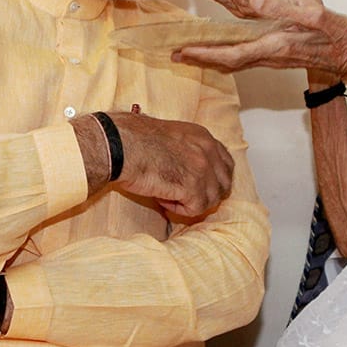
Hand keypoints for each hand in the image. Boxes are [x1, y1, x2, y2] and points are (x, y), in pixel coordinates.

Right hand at [75, 112, 234, 217]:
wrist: (121, 145)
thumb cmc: (134, 140)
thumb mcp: (170, 136)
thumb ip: (187, 150)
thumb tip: (189, 170)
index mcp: (202, 136)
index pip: (225, 163)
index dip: (214, 179)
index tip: (199, 186)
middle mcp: (208, 150)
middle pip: (225, 183)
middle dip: (207, 194)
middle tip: (185, 197)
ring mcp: (202, 168)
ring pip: (211, 200)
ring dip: (190, 202)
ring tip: (167, 195)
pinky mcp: (192, 186)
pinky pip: (195, 209)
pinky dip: (178, 210)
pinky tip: (162, 199)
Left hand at [177, 0, 346, 74]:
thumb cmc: (335, 34)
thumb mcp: (315, 12)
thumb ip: (282, 2)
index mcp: (273, 43)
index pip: (231, 52)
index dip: (206, 52)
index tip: (183, 51)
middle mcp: (265, 53)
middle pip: (223, 57)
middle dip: (198, 52)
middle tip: (172, 49)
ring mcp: (265, 55)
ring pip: (227, 59)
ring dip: (205, 53)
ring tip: (181, 51)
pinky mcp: (267, 52)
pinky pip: (236, 57)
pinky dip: (218, 53)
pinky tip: (208, 51)